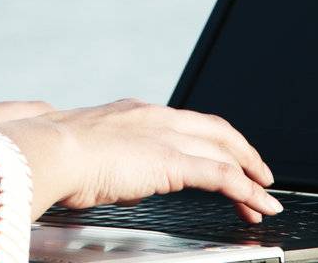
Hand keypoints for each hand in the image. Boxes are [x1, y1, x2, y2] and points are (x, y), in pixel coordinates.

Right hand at [0, 97, 281, 224]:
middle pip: (215, 131)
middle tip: (260, 175)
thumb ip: (110, 160)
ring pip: (224, 151)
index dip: (212, 141)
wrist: (52, 152)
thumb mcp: (88, 152)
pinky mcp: (171, 160)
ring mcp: (165, 135)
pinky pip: (220, 176)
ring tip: (265, 198)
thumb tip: (112, 176)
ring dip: (249, 176)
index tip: (224, 158)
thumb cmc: (57, 156)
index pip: (186, 123)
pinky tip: (257, 204)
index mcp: (136, 113)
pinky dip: (244, 190)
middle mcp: (156, 117)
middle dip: (242, 153)